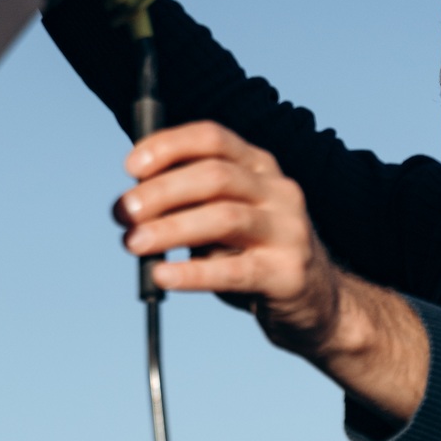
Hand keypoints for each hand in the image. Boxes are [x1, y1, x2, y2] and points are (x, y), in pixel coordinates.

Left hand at [116, 122, 429, 421]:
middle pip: (214, 176)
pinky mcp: (288, 273)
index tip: (131, 165)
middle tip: (125, 213)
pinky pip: (235, 270)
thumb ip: (187, 204)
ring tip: (134, 244)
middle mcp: (278, 191)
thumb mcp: (225, 217)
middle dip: (161, 192)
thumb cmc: (254, 254)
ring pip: (224, 218)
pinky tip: (161, 275)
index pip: (213, 137)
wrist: (316, 302)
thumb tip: (128, 203)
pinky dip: (192, 273)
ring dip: (171, 229)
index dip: (169, 146)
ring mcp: (288, 230)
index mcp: (259, 166)